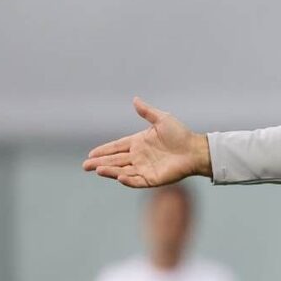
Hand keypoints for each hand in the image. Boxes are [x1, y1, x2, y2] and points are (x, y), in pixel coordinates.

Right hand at [82, 97, 210, 186]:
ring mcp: (145, 168)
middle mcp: (139, 157)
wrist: (195, 150)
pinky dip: (128, 180)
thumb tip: (135, 99)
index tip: (90, 154)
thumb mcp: (162, 119)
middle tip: (85, 166)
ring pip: (122, 171)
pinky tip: (118, 176)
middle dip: (100, 163)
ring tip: (97, 170)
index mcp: (138, 143)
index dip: (104, 150)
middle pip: (115, 160)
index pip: (116, 147)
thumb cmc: (181, 135)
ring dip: (110, 171)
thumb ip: (147, 112)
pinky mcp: (153, 179)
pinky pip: (137, 181)